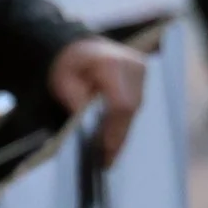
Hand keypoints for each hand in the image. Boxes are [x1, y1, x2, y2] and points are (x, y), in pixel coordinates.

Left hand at [48, 38, 146, 165]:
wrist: (77, 48)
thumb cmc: (67, 66)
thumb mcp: (63, 84)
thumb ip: (77, 104)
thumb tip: (88, 132)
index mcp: (112, 64)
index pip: (122, 103)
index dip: (115, 129)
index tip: (106, 151)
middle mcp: (133, 65)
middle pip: (132, 108)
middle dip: (119, 134)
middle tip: (107, 159)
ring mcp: (142, 70)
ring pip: (137, 108)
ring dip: (123, 129)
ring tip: (109, 153)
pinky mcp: (144, 76)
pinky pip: (137, 103)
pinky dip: (124, 120)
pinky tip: (114, 137)